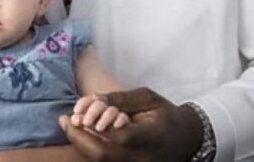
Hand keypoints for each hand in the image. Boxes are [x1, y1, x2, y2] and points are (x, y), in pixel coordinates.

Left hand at [59, 87, 201, 161]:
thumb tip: (91, 100)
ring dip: (81, 143)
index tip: (79, 114)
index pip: (120, 137)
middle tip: (66, 120)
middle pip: (104, 155)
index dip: (97, 127)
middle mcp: (144, 157)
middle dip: (80, 137)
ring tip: (70, 125)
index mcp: (153, 136)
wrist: (187, 139)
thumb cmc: (165, 114)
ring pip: (101, 161)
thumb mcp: (148, 98)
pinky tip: (81, 134)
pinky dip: (90, 149)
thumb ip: (120, 99)